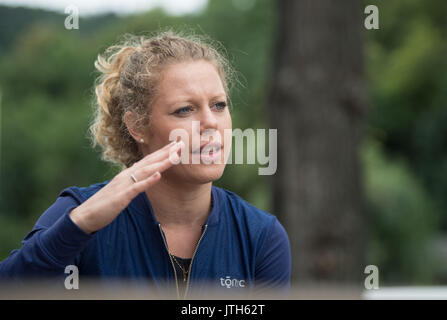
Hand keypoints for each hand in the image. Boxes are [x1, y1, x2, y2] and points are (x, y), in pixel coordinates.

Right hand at [69, 140, 184, 233]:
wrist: (86, 215)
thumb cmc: (105, 204)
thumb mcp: (122, 190)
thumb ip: (133, 183)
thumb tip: (143, 177)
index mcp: (127, 174)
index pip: (148, 160)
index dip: (163, 152)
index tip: (176, 145)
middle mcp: (126, 175)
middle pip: (150, 161)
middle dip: (166, 152)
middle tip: (182, 143)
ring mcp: (124, 184)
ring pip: (146, 170)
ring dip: (162, 162)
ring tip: (175, 155)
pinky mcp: (122, 196)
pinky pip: (137, 187)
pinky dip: (149, 180)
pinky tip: (159, 175)